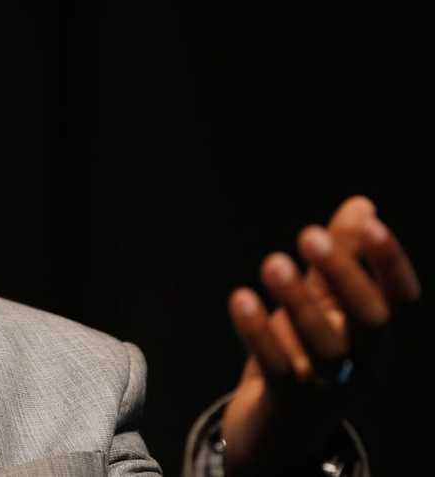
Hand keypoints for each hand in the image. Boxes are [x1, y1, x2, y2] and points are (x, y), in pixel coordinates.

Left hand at [220, 196, 421, 475]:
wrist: (274, 434)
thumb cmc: (304, 357)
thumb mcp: (322, 304)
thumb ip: (339, 258)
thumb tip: (361, 205)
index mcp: (377, 337)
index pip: (399, 299)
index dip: (389, 263)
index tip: (368, 225)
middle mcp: (364, 364)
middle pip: (370, 321)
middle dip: (344, 276)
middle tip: (308, 233)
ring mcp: (330, 388)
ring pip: (327, 347)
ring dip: (299, 301)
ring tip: (273, 262)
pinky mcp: (289, 405)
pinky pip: (280, 369)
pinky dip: (259, 333)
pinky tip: (240, 298)